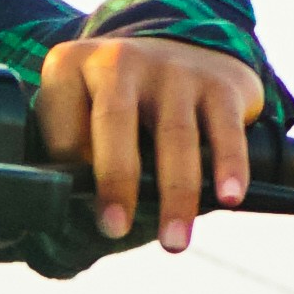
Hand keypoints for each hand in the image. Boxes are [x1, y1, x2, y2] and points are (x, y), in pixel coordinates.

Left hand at [34, 31, 263, 248]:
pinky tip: (229, 198)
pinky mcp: (219, 84)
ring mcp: (173, 69)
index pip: (65, 123)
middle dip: (117, 180)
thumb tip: (70, 214)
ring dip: (176, 193)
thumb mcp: (81, 109)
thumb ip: (69, 150)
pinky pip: (225, 130)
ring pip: (176, 134)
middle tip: (116, 230)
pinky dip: (229, 166)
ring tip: (174, 241)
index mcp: (72, 65)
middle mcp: (121, 59)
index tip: (80, 209)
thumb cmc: (121, 104)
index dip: (71, 169)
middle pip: (116, 121)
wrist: (187, 52)